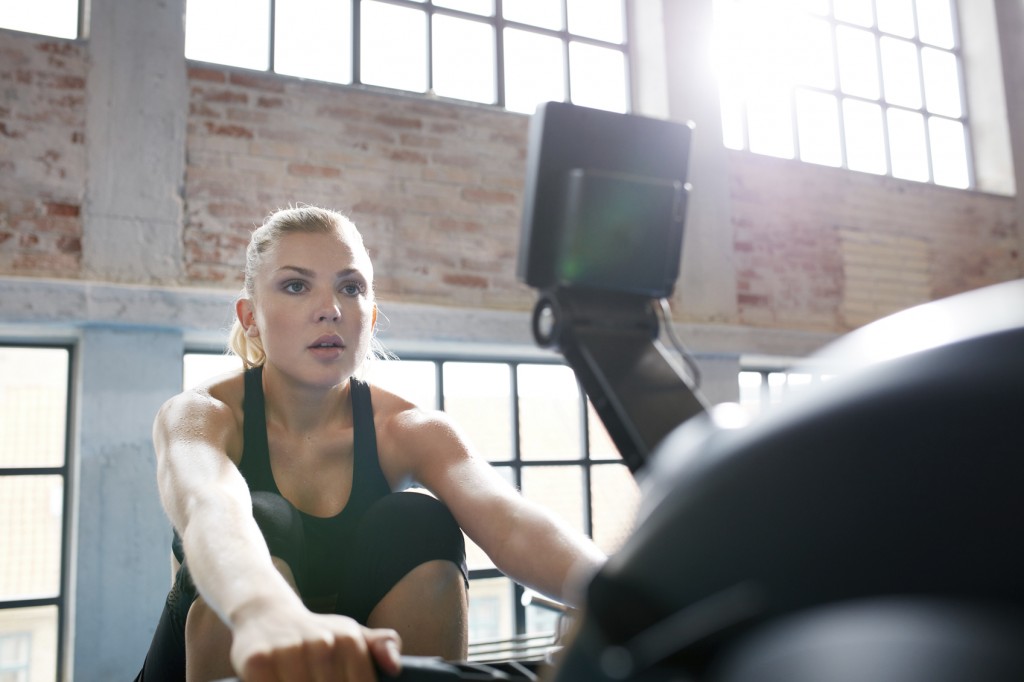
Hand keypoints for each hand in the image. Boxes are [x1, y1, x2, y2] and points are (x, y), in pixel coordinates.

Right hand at [230, 601, 401, 681]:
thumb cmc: (316, 635)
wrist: (264, 614)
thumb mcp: (351, 635)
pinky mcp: (258, 661)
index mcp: (349, 641)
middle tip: (319, 681)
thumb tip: (394, 668)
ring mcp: (290, 652)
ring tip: (304, 680)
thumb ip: (381, 647)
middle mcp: (323, 644)